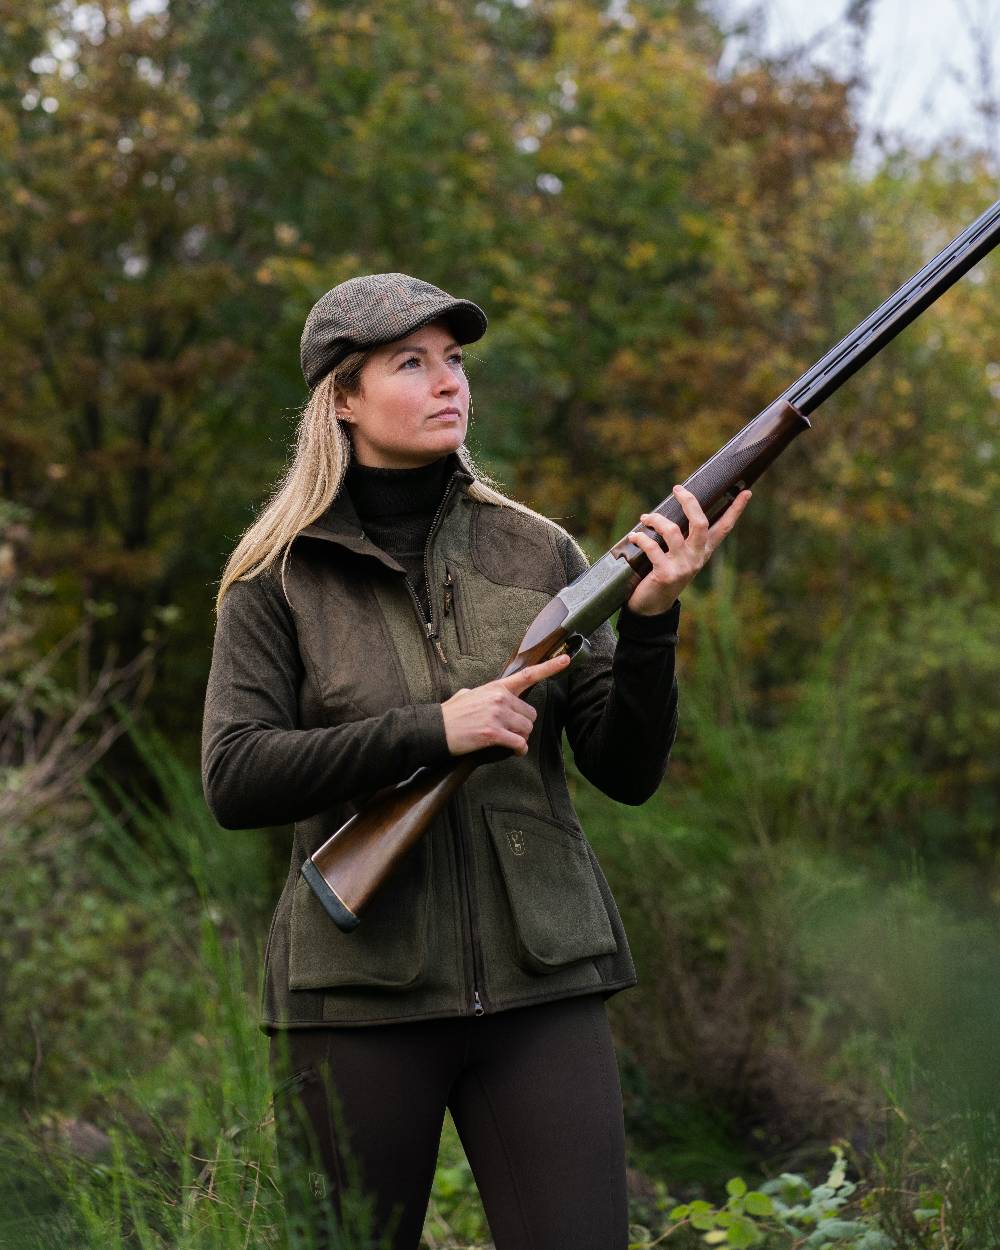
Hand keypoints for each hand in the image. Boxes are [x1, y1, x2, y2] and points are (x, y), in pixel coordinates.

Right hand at [441, 653, 571, 756]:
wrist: (435, 729)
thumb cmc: (451, 714)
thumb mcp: (468, 694)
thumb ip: (484, 694)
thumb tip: (485, 696)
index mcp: (496, 687)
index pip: (528, 675)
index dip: (550, 667)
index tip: (566, 660)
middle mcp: (500, 699)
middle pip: (530, 714)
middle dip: (524, 725)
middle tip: (512, 731)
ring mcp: (497, 716)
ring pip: (526, 729)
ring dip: (521, 738)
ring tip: (509, 741)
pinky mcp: (493, 733)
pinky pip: (518, 743)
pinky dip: (518, 749)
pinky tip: (514, 750)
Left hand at [626, 484, 751, 616]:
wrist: (651, 608)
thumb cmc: (662, 575)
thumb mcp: (678, 557)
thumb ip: (680, 538)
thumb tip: (670, 509)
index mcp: (703, 552)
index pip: (724, 528)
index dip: (735, 510)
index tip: (746, 492)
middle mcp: (696, 558)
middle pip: (700, 523)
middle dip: (689, 502)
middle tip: (677, 489)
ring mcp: (683, 567)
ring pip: (672, 531)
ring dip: (655, 520)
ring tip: (645, 519)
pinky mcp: (666, 574)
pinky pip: (652, 547)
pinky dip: (640, 538)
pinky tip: (634, 536)